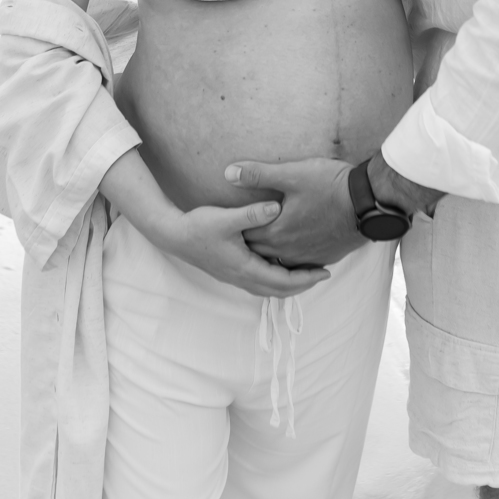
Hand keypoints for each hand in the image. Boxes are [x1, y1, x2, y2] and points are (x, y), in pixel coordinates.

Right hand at [163, 200, 330, 296]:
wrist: (173, 236)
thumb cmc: (198, 226)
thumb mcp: (226, 218)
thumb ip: (253, 214)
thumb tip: (278, 207)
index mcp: (245, 268)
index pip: (283, 281)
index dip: (306, 278)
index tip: (325, 272)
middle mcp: (242, 277)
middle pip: (279, 290)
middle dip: (303, 285)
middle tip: (323, 274)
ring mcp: (235, 277)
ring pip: (270, 289)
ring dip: (290, 284)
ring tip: (307, 273)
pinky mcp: (231, 271)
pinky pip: (261, 283)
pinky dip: (277, 280)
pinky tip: (282, 266)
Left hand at [225, 157, 363, 266]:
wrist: (367, 204)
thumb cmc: (330, 186)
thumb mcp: (292, 174)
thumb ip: (258, 175)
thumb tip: (229, 173)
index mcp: (277, 231)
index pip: (246, 235)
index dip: (238, 228)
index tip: (230, 224)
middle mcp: (289, 251)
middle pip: (260, 252)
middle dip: (250, 243)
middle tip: (241, 234)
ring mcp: (307, 258)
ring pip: (279, 261)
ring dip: (269, 253)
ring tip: (263, 243)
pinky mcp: (323, 259)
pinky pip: (300, 265)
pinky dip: (290, 259)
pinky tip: (290, 250)